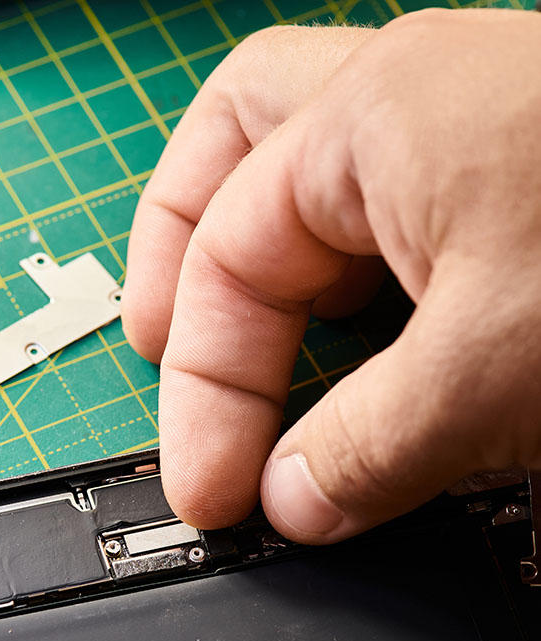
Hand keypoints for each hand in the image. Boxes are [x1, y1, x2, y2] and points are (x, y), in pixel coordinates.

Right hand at [124, 9, 540, 541]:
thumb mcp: (498, 375)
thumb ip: (368, 448)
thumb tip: (293, 506)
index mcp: (373, 119)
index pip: (225, 262)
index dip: (204, 392)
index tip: (217, 494)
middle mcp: (407, 104)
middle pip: (233, 152)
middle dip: (180, 259)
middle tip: (163, 355)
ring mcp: (463, 135)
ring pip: (304, 172)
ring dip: (255, 264)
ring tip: (238, 348)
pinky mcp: (510, 185)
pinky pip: (384, 222)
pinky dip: (343, 290)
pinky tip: (345, 351)